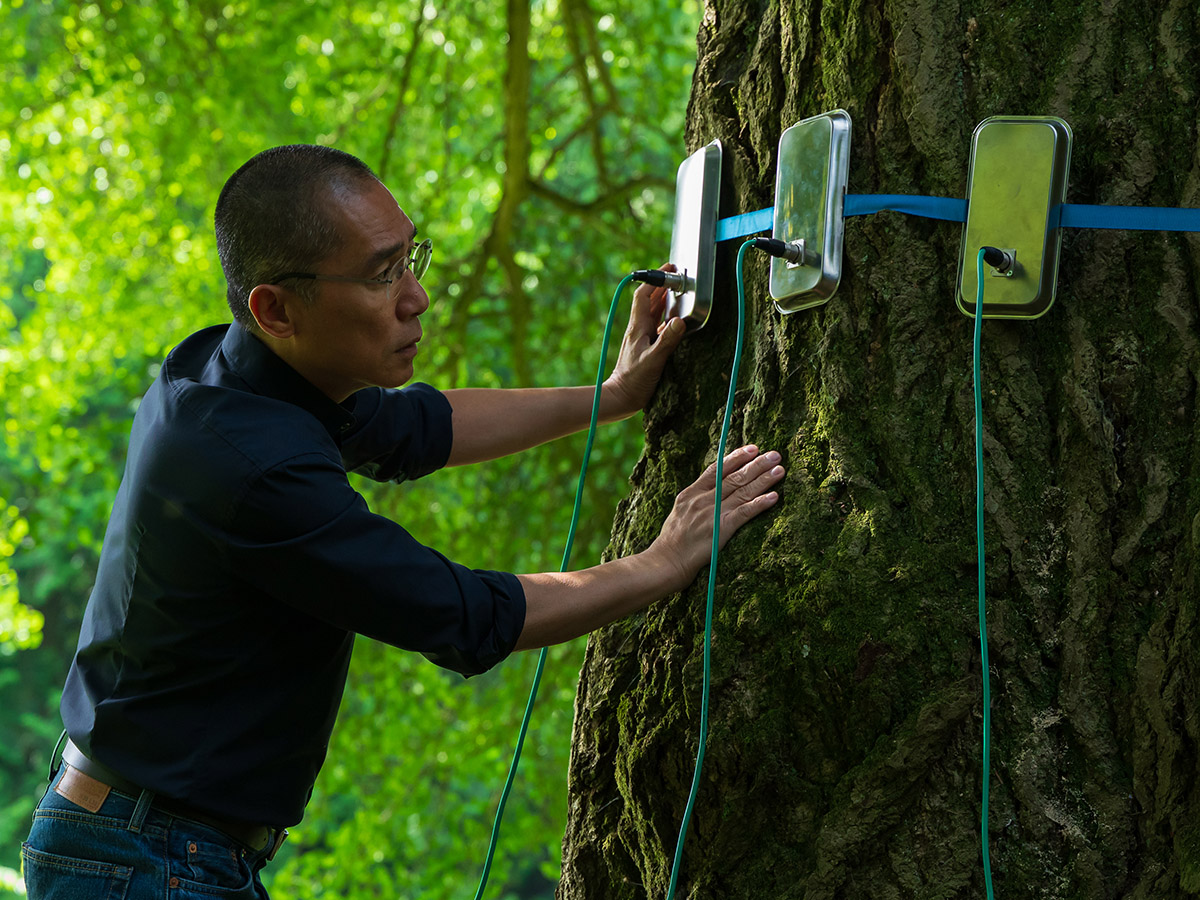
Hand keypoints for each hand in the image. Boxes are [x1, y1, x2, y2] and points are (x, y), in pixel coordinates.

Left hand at [603, 264, 686, 416]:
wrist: (621, 397)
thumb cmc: (634, 381)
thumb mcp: (654, 361)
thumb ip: (667, 341)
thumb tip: (680, 320)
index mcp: (638, 327)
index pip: (643, 295)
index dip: (655, 279)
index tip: (669, 270)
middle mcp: (638, 329)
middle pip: (649, 300)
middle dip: (662, 286)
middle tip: (677, 276)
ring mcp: (641, 337)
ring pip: (653, 312)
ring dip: (664, 300)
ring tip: (678, 291)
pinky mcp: (645, 346)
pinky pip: (657, 326)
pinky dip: (666, 318)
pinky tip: (675, 320)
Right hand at [650, 445, 783, 590]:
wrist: (665, 561)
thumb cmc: (672, 542)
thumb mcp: (679, 513)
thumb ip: (694, 501)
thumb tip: (709, 492)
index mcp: (691, 493)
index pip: (717, 469)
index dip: (736, 457)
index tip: (752, 448)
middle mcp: (702, 499)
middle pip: (734, 477)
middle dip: (756, 464)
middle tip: (775, 454)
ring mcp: (712, 513)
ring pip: (742, 491)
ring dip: (763, 479)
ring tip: (779, 469)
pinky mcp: (722, 529)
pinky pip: (745, 513)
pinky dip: (760, 503)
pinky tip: (774, 497)